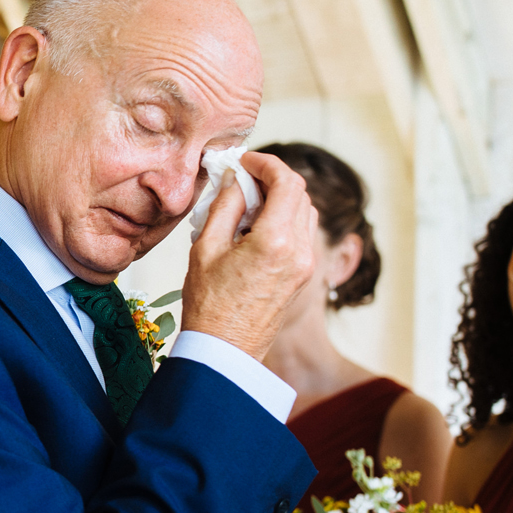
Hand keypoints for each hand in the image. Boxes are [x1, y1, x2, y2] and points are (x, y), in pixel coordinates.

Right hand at [181, 152, 317, 359]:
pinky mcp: (303, 275)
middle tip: (242, 180)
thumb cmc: (209, 306)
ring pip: (304, 212)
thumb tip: (235, 180)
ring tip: (246, 205)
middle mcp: (300, 251)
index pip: (287, 182)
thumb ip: (224, 206)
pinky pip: (301, 233)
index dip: (266, 163)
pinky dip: (283, 219)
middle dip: (272, 179)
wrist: (225, 351)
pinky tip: (254, 228)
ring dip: (280, 199)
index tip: (245, 161)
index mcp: (276, 241)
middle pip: (300, 194)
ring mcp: (305, 265)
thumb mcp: (206, 248)